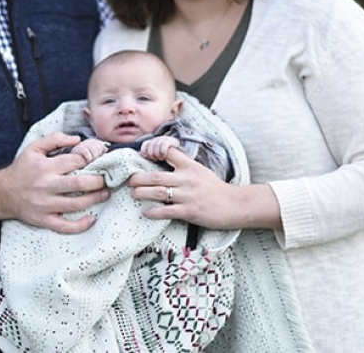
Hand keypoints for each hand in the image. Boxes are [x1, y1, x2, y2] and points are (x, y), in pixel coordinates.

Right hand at [0, 131, 109, 233]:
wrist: (3, 193)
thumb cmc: (22, 169)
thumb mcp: (34, 148)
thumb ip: (55, 139)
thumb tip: (78, 139)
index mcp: (45, 167)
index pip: (75, 161)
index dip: (92, 159)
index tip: (101, 160)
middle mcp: (46, 186)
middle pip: (79, 184)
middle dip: (98, 181)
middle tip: (106, 179)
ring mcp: (45, 205)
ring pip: (76, 205)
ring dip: (95, 199)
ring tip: (105, 193)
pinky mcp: (44, 220)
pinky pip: (64, 226)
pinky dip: (80, 225)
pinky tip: (92, 218)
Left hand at [127, 146, 281, 230]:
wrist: (234, 205)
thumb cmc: (215, 189)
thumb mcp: (200, 171)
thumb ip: (183, 166)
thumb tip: (164, 163)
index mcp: (190, 166)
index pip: (169, 152)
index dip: (153, 151)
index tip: (141, 154)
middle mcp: (187, 179)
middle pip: (156, 176)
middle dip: (138, 178)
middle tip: (129, 180)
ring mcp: (187, 195)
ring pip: (157, 192)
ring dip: (141, 193)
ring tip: (133, 194)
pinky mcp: (189, 211)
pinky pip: (166, 211)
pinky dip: (153, 212)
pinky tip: (146, 212)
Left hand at [139, 135, 180, 159]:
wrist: (180, 154)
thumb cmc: (165, 157)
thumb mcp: (155, 156)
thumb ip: (148, 155)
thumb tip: (139, 155)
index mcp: (153, 142)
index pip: (145, 144)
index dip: (144, 150)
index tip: (146, 156)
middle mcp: (158, 139)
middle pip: (150, 144)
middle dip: (151, 153)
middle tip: (155, 159)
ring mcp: (165, 139)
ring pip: (156, 145)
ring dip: (157, 153)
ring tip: (160, 158)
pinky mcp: (172, 141)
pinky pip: (165, 144)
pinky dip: (163, 150)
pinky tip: (164, 155)